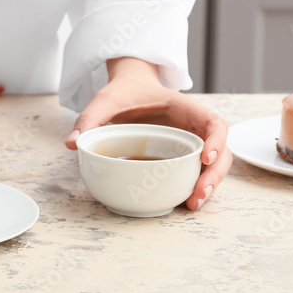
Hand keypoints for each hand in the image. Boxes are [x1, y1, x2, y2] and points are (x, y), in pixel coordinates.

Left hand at [64, 57, 230, 210]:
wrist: (129, 88)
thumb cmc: (124, 92)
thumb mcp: (107, 99)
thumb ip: (90, 117)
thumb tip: (72, 143)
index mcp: (185, 107)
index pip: (214, 123)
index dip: (216, 140)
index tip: (206, 157)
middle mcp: (194, 126)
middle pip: (220, 151)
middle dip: (214, 174)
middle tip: (198, 193)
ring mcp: (191, 142)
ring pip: (214, 166)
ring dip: (208, 185)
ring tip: (192, 204)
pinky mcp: (183, 155)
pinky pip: (196, 171)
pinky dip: (195, 186)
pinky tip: (185, 203)